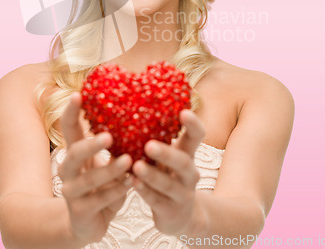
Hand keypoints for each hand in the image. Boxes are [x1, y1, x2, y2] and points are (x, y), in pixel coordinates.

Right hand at [58, 92, 132, 244]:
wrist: (88, 223)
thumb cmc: (102, 185)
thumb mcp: (106, 162)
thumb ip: (114, 144)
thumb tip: (135, 112)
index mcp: (75, 152)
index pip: (69, 127)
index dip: (71, 111)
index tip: (79, 94)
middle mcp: (68, 170)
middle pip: (73, 153)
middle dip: (91, 144)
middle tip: (109, 136)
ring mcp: (71, 191)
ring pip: (88, 179)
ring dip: (110, 169)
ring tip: (128, 161)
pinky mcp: (80, 211)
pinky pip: (99, 199)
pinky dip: (116, 190)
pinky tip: (131, 182)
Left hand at [131, 109, 205, 235]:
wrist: (180, 216)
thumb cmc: (167, 176)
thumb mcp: (167, 158)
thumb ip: (155, 139)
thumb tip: (127, 109)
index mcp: (188, 154)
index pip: (197, 136)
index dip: (193, 124)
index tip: (183, 112)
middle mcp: (189, 173)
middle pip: (184, 162)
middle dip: (167, 154)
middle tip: (149, 145)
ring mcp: (183, 194)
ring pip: (169, 185)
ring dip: (152, 175)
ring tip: (136, 166)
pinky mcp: (172, 212)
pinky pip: (158, 201)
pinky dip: (145, 192)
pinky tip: (133, 183)